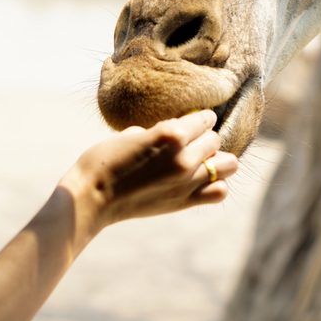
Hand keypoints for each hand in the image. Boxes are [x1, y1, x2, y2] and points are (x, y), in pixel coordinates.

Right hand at [62, 110, 238, 226]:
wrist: (92, 197)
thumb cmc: (104, 159)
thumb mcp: (132, 133)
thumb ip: (160, 131)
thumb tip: (176, 133)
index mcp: (171, 134)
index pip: (204, 119)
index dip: (199, 118)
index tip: (195, 121)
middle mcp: (184, 158)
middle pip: (215, 139)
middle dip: (205, 138)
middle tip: (192, 142)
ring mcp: (187, 182)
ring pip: (228, 164)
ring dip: (218, 159)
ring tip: (203, 160)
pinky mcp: (184, 202)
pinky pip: (219, 191)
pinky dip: (216, 184)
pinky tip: (201, 180)